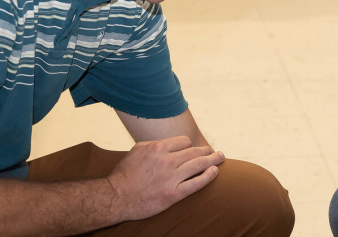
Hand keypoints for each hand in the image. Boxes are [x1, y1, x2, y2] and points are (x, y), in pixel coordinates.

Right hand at [106, 136, 224, 220]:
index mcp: (159, 147)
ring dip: (213, 160)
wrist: (116, 197)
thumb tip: (168, 142)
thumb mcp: (137, 150)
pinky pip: (196, 183)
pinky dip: (208, 176)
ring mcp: (172, 177)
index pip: (184, 141)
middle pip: (195, 151)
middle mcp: (168, 160)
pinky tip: (214, 171)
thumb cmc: (124, 173)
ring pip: (199, 165)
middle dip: (207, 151)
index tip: (194, 148)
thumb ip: (154, 144)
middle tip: (215, 152)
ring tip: (221, 158)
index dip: (190, 145)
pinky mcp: (174, 194)